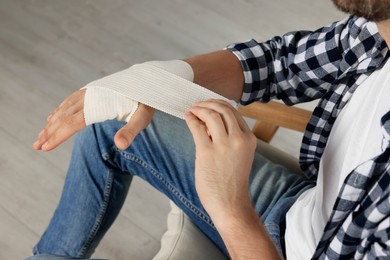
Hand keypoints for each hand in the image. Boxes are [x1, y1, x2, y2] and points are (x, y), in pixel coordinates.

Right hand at [33, 89, 153, 150]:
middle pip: (64, 116)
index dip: (58, 136)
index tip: (45, 148)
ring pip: (65, 108)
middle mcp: (91, 96)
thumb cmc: (147, 100)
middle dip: (50, 132)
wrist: (150, 78)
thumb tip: (120, 146)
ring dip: (52, 123)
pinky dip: (59, 110)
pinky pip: (70, 101)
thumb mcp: (143, 117)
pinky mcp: (93, 90)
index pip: (73, 123)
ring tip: (40, 135)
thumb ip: (130, 130)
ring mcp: (90, 92)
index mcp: (99, 104)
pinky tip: (52, 117)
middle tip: (36, 146)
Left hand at [184, 100, 256, 223]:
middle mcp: (239, 139)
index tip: (208, 104)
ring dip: (198, 108)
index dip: (219, 104)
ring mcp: (223, 145)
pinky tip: (187, 117)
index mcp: (249, 139)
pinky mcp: (207, 152)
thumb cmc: (232, 182)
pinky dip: (191, 119)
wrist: (230, 204)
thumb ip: (230, 138)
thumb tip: (211, 122)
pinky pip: (197, 128)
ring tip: (191, 110)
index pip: (234, 112)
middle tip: (197, 104)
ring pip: (211, 114)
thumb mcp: (240, 155)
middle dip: (208, 103)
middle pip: (223, 109)